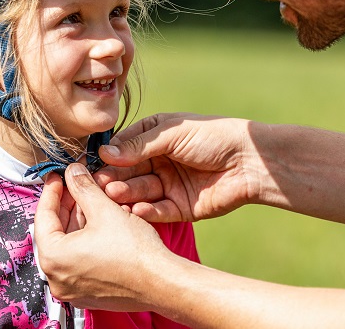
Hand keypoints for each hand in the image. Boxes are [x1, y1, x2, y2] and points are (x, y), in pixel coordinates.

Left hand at [34, 165, 174, 310]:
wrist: (161, 283)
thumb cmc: (135, 253)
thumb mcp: (104, 210)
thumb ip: (83, 187)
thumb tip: (73, 173)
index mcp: (53, 258)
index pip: (43, 216)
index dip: (52, 192)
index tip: (58, 177)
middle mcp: (57, 278)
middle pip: (55, 232)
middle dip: (68, 206)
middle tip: (77, 186)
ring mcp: (73, 289)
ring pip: (69, 246)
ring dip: (79, 222)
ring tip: (93, 202)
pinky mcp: (89, 293)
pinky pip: (80, 261)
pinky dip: (86, 241)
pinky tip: (101, 224)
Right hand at [92, 113, 262, 222]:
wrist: (250, 161)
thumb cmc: (214, 137)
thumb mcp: (173, 133)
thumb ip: (139, 145)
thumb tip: (105, 153)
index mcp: (155, 139)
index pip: (124, 149)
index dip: (110, 158)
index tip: (93, 166)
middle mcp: (158, 162)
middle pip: (129, 174)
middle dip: (116, 179)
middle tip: (101, 186)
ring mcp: (168, 186)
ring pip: (141, 193)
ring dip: (128, 195)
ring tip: (116, 196)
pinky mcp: (180, 208)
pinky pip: (158, 212)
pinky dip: (147, 212)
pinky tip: (137, 210)